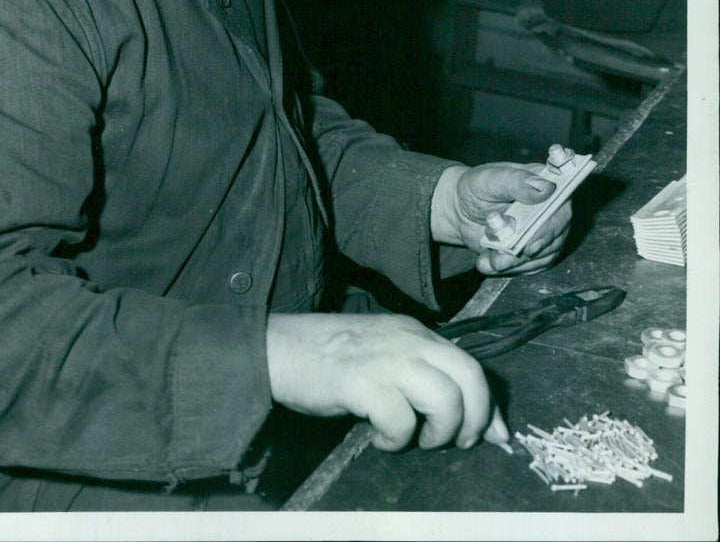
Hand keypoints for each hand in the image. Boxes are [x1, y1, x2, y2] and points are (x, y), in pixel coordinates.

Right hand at [266, 312, 510, 452]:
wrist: (280, 347)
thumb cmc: (330, 356)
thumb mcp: (384, 353)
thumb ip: (419, 373)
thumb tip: (462, 414)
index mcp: (415, 331)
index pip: (471, 364)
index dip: (489, 405)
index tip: (495, 434)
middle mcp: (409, 339)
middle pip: (470, 377)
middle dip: (475, 420)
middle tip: (454, 442)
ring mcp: (387, 358)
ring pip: (446, 399)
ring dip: (437, 433)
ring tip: (412, 439)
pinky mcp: (363, 382)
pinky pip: (401, 421)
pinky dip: (395, 440)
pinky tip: (377, 437)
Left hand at [430, 160, 571, 274]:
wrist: (461, 210)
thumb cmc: (477, 187)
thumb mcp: (490, 179)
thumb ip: (516, 181)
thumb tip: (546, 189)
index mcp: (546, 184)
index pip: (561, 207)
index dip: (551, 228)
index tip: (532, 245)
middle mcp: (551, 209)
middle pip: (554, 237)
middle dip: (526, 253)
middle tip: (500, 260)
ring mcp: (544, 231)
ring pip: (543, 256)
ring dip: (515, 263)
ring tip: (489, 262)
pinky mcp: (534, 250)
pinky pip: (531, 266)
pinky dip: (510, 269)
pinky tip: (487, 263)